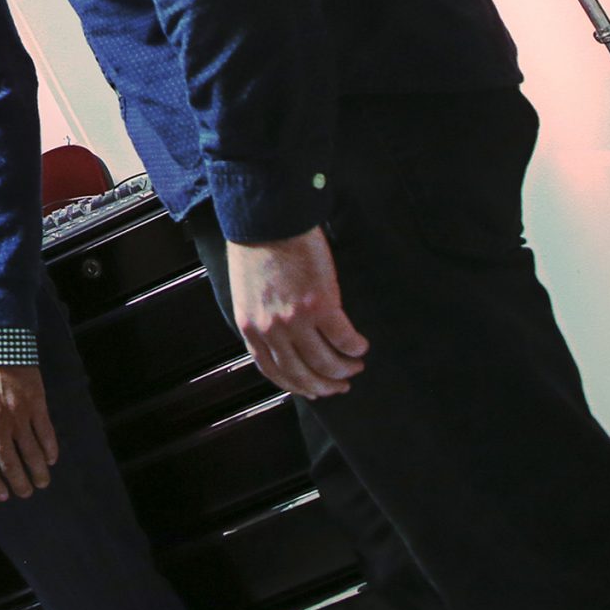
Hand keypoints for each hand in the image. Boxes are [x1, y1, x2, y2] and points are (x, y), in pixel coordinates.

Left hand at [0, 364, 57, 501]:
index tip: (3, 496)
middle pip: (10, 464)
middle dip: (19, 484)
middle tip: (26, 493)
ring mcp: (18, 415)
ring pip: (31, 454)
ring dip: (38, 473)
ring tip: (42, 483)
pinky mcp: (36, 405)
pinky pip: (45, 435)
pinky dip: (49, 450)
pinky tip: (50, 460)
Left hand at [226, 226, 366, 398]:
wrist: (267, 219)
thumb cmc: (257, 248)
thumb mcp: (247, 292)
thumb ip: (262, 317)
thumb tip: (281, 338)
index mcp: (250, 326)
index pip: (272, 370)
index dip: (295, 385)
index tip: (312, 390)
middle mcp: (271, 330)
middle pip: (302, 374)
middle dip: (324, 386)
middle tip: (341, 386)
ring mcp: (296, 320)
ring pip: (326, 363)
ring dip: (345, 369)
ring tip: (355, 364)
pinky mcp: (321, 307)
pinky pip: (344, 339)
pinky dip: (356, 347)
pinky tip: (361, 344)